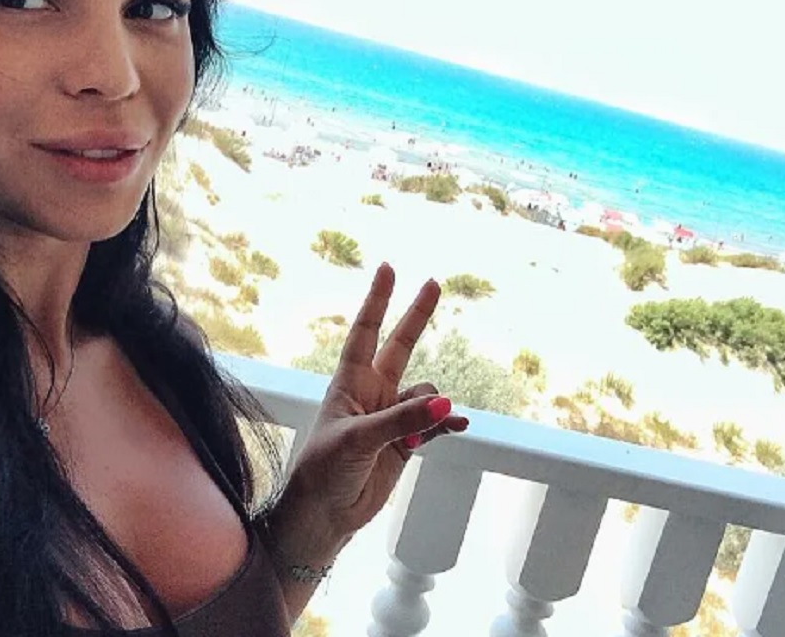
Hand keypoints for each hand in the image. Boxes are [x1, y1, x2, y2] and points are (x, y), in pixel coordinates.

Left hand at [276, 263, 469, 548]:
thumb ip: (403, 420)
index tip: (388, 268)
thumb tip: (446, 401)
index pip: (365, 332)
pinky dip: (447, 422)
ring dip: (431, 406)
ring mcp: (390, 417)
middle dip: (416, 317)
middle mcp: (371, 393)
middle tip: (435, 283)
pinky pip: (435, 423)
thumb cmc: (324, 470)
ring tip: (419, 434)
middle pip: (399, 346)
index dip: (377, 301)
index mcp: (350, 383)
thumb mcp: (360, 440)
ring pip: (425, 393)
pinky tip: (459, 426)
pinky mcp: (405, 443)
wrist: (324, 515)